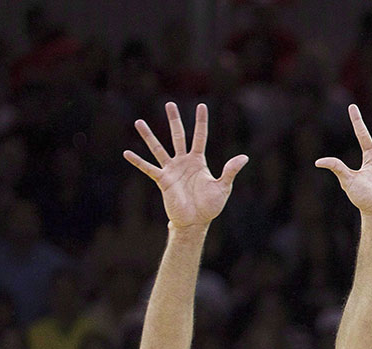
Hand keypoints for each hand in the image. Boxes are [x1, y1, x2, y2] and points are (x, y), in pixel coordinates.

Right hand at [123, 102, 247, 229]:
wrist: (195, 221)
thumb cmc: (210, 206)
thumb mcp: (223, 187)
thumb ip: (230, 171)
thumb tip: (244, 157)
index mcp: (198, 161)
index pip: (200, 136)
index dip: (201, 122)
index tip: (201, 106)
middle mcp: (183, 162)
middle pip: (178, 136)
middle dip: (174, 120)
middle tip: (170, 104)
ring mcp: (171, 170)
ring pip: (158, 149)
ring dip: (149, 136)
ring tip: (138, 122)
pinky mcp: (163, 180)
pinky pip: (148, 168)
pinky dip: (138, 161)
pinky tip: (127, 153)